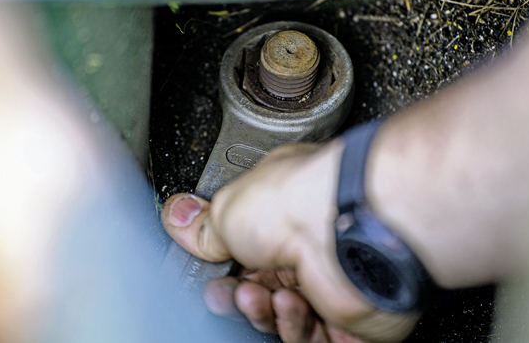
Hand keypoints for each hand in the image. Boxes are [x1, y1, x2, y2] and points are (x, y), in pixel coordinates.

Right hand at [162, 141, 419, 342]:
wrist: (350, 228)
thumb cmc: (300, 200)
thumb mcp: (228, 210)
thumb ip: (204, 226)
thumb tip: (178, 218)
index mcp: (280, 211)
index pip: (243, 245)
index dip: (219, 263)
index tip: (203, 269)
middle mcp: (305, 244)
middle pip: (257, 284)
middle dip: (233, 293)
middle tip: (223, 292)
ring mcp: (326, 281)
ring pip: (278, 314)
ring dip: (259, 310)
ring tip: (256, 296)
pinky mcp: (346, 317)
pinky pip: (308, 337)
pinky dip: (291, 326)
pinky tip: (289, 303)